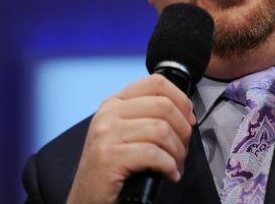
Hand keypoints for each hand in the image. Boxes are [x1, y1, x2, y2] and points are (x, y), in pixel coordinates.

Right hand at [66, 74, 195, 203]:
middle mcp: (108, 113)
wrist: (86, 199)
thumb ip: (147, 116)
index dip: (181, 99)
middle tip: (182, 150)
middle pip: (164, 106)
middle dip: (183, 130)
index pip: (156, 83)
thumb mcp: (125, 132)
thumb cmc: (111, 168)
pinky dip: (169, 166)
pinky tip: (169, 174)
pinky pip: (153, 154)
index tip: (189, 119)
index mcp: (115, 102)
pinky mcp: (108, 157)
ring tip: (175, 165)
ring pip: (161, 130)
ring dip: (177, 151)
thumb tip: (185, 113)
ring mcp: (106, 134)